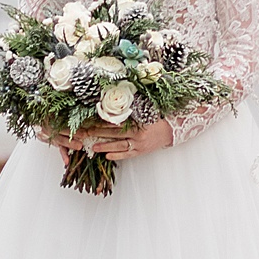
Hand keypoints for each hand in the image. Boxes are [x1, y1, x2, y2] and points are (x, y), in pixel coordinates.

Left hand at [37, 118, 173, 162]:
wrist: (174, 129)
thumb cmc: (159, 116)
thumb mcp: (146, 109)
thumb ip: (132, 108)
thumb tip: (115, 101)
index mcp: (138, 121)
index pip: (116, 122)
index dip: (101, 122)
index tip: (89, 120)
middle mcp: (138, 134)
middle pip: (114, 134)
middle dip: (98, 133)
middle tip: (85, 133)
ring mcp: (140, 144)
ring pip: (119, 146)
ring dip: (105, 146)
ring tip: (93, 148)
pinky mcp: (142, 151)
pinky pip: (128, 154)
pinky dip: (118, 155)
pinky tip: (107, 156)